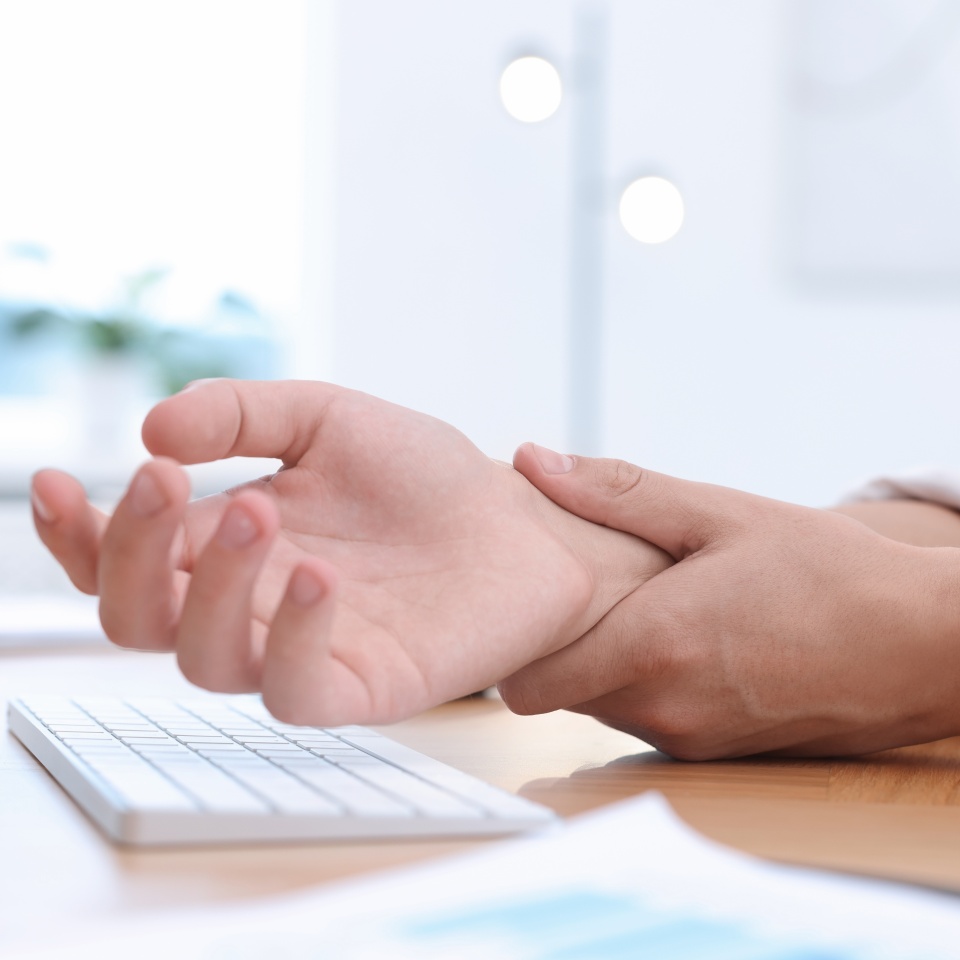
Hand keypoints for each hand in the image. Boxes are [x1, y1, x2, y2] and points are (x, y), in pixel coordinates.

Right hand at [31, 381, 669, 724]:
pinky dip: (291, 637)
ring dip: (212, 586)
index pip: (124, 561)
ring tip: (261, 510)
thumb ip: (240, 413)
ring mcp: (303, 649)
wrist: (516, 519)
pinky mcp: (362, 685)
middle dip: (131, 554)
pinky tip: (319, 576)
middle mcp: (252, 604)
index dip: (76, 534)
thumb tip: (150, 429)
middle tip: (166, 481)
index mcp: (230, 545)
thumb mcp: (325, 417)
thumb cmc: (422, 474)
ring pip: (204, 659)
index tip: (57, 480)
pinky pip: (295, 690)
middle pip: (139, 618)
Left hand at [504, 444, 959, 758]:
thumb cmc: (829, 572)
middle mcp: (662, 710)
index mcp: (650, 649)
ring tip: (649, 605)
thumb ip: (616, 491)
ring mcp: (692, 740)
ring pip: (606, 706)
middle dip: (566, 644)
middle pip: (563, 693)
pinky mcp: (719, 753)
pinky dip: (652, 684)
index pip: (525, 686)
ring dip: (610, 662)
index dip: (519, 643)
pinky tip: (692, 637)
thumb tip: (530, 460)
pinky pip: (652, 720)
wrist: (927, 644)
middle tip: (592, 588)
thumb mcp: (720, 512)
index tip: (532, 600)